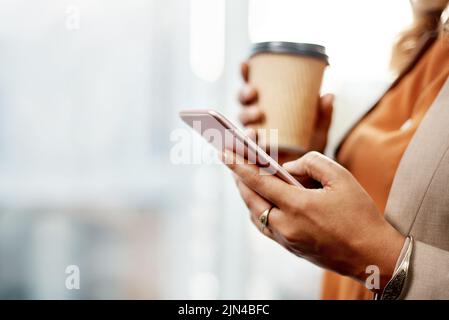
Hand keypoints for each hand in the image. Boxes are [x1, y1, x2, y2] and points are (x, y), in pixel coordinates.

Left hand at [222, 150, 404, 291]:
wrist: (373, 257)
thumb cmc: (360, 214)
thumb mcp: (341, 177)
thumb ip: (311, 162)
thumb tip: (287, 169)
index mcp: (298, 206)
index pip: (259, 181)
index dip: (238, 166)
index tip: (222, 153)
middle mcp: (286, 226)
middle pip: (251, 199)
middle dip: (239, 179)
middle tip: (232, 161)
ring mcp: (286, 240)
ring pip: (255, 214)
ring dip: (247, 195)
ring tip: (244, 177)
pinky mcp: (290, 248)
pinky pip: (264, 226)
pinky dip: (257, 210)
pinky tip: (261, 199)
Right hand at [238, 61, 333, 162]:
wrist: (308, 175)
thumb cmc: (310, 147)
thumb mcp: (318, 130)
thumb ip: (323, 115)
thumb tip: (329, 95)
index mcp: (267, 106)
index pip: (253, 88)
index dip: (245, 75)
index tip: (245, 65)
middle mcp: (256, 120)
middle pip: (243, 103)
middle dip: (244, 97)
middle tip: (254, 95)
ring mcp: (253, 136)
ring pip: (240, 124)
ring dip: (244, 121)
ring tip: (254, 128)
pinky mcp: (251, 155)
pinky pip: (241, 149)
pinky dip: (240, 147)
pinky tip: (248, 144)